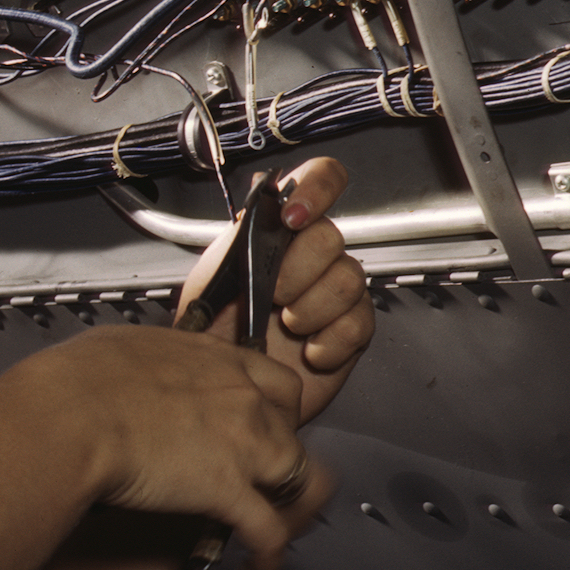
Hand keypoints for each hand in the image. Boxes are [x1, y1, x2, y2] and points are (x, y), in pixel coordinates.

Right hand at [8, 325, 328, 569]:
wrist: (69, 415)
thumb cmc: (77, 381)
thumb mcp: (125, 348)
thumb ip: (155, 363)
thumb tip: (141, 373)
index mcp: (218, 360)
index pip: (278, 384)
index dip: (276, 411)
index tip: (261, 427)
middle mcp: (242, 398)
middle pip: (294, 431)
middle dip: (281, 456)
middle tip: (257, 478)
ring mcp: (243, 445)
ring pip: (300, 479)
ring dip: (287, 505)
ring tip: (268, 525)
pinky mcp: (227, 492)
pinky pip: (270, 534)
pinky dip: (267, 558)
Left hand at [175, 156, 375, 427]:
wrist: (220, 388)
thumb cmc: (211, 332)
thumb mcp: (211, 275)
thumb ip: (241, 234)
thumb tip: (265, 195)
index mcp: (280, 232)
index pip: (319, 181)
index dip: (316, 188)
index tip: (294, 216)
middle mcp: (312, 256)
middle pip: (332, 236)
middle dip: (299, 268)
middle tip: (272, 294)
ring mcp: (334, 293)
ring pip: (349, 279)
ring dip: (313, 307)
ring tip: (286, 326)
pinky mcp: (350, 331)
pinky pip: (359, 323)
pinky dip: (330, 341)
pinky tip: (308, 350)